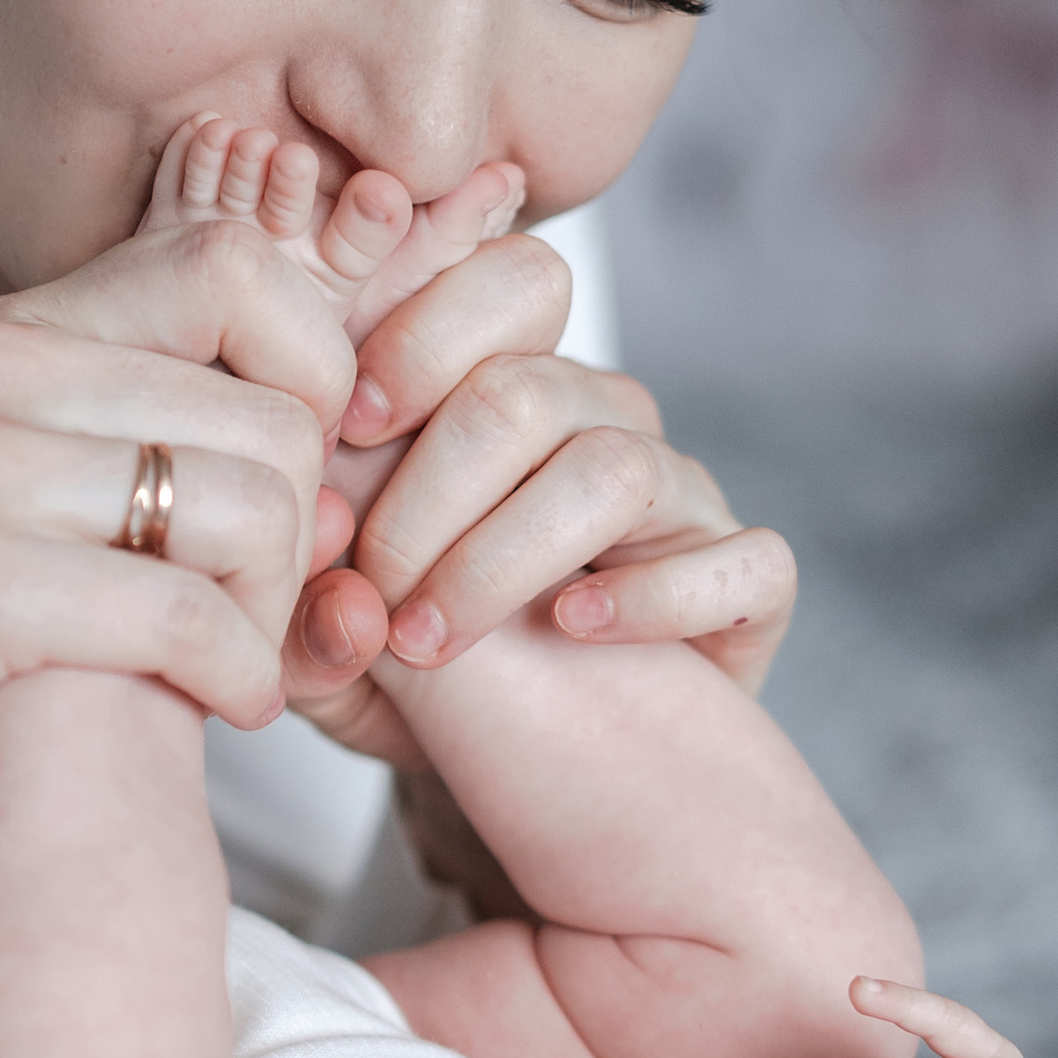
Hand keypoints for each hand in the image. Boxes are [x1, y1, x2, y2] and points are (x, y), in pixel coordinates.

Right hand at [0, 218, 358, 1038]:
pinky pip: (186, 614)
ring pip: (253, 509)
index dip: (319, 376)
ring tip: (229, 665)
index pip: (244, 264)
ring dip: (277, 616)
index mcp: (14, 330)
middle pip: (280, 414)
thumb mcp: (2, 480)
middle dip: (309, 540)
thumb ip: (132, 430)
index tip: (299, 491)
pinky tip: (216, 710)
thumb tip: (331, 446)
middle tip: (262, 619)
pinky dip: (236, 678)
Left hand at [277, 233, 798, 767]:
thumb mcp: (336, 642)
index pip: (503, 286)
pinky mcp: (750, 584)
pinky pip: (742, 560)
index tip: (340, 431)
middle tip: (371, 585)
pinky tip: (574, 631)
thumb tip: (337, 589)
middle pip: (531, 387)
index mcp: (513, 385)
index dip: (418, 338)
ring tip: (432, 639)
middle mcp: (606, 422)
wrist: (528, 771)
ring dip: (504, 557)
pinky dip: (655, 597)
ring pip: (617, 469)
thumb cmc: (424, 677)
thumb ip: (307, 610)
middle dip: (429, 490)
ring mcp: (686, 498)